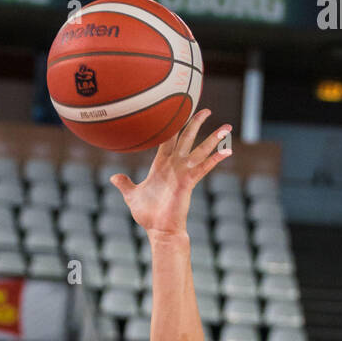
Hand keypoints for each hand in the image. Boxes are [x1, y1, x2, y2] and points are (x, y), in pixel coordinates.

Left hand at [109, 111, 232, 235]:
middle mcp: (174, 165)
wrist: (159, 230)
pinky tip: (228, 151)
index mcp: (161, 165)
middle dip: (196, 123)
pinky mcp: (189, 182)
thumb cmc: (148, 215)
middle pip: (187, 138)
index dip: (173, 126)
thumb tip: (113, 177)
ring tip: (227, 126)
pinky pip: (204, 168)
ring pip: (200, 150)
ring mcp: (183, 172)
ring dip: (214, 138)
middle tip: (206, 110)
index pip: (168, 139)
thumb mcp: (132, 196)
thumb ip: (125, 184)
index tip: (179, 112)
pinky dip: (215, 159)